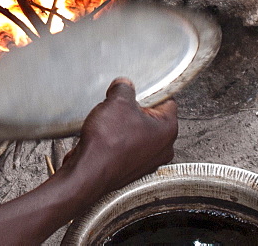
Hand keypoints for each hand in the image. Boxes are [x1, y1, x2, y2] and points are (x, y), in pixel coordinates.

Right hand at [54, 77, 176, 195]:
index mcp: (168, 130)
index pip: (166, 101)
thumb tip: (123, 85)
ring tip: (109, 123)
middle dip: (133, 110)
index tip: (135, 91)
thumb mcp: (117, 102)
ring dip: (124, 125)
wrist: (89, 171)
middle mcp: (163, 148)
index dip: (149, 92)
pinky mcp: (131, 169)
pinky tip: (105, 137)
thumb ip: (124, 88)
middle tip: (118, 107)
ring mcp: (148, 161)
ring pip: (137, 132)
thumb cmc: (108, 143)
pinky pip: (126, 147)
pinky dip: (117, 140)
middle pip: (150, 117)